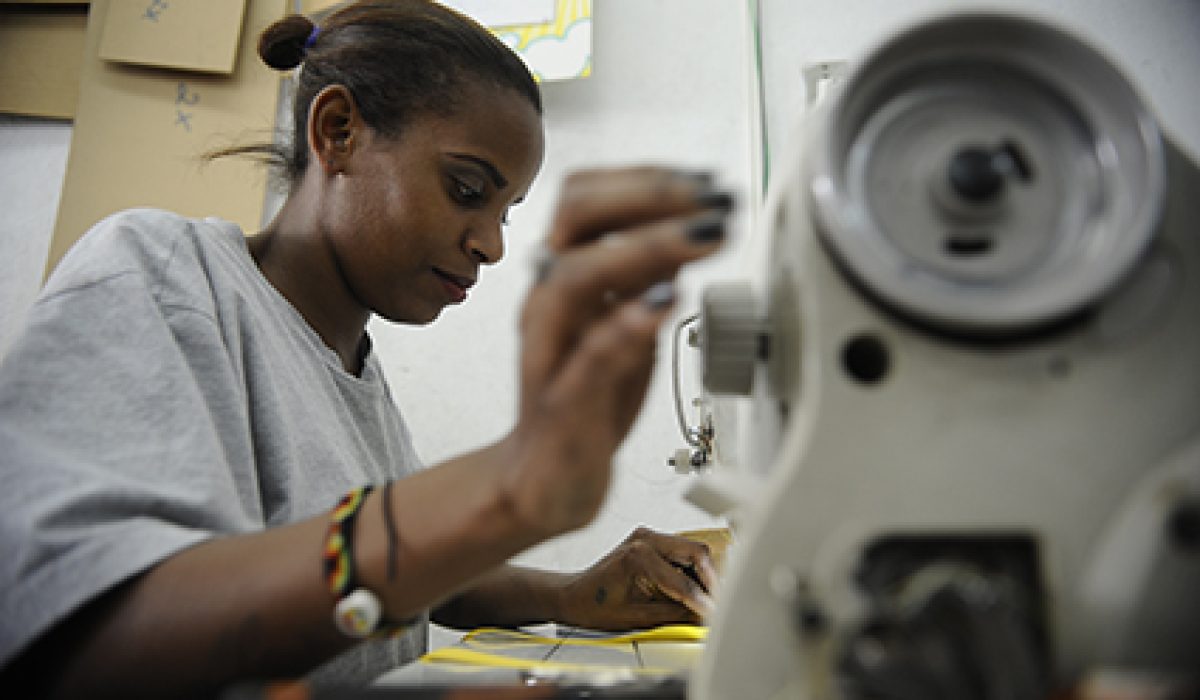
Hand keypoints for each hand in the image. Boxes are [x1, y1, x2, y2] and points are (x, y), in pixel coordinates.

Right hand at [497, 167, 732, 535]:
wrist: (547, 480)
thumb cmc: (587, 400)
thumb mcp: (631, 325)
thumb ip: (651, 279)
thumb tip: (692, 227)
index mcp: (564, 277)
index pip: (587, 197)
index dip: (646, 178)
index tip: (705, 180)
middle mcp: (550, 302)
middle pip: (575, 216)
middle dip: (649, 194)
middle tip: (710, 196)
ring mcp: (551, 350)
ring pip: (576, 277)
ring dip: (646, 246)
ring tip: (704, 236)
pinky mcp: (562, 403)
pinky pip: (586, 356)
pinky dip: (625, 324)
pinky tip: (665, 304)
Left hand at [555, 527, 719, 630]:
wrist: (573, 594)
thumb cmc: (594, 604)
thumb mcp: (636, 617)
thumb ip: (673, 616)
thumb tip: (702, 619)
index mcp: (638, 556)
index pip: (683, 581)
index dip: (704, 602)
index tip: (714, 616)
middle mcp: (645, 539)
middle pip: (698, 552)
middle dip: (713, 580)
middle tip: (719, 603)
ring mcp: (648, 536)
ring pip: (694, 549)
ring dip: (705, 573)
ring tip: (708, 598)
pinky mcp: (651, 539)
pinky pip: (683, 550)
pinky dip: (694, 569)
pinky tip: (694, 589)